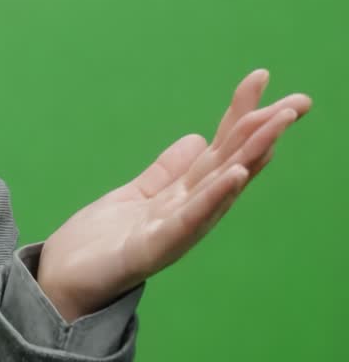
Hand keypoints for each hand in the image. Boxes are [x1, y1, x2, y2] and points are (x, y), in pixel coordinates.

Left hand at [36, 69, 311, 321]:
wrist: (63, 282)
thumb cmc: (98, 245)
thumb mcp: (134, 197)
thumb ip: (165, 172)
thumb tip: (196, 139)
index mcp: (182, 197)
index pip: (218, 150)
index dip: (240, 116)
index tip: (261, 79)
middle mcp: (188, 212)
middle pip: (230, 164)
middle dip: (263, 132)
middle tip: (298, 100)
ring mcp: (174, 230)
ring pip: (220, 187)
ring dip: (250, 155)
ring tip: (276, 125)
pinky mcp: (153, 248)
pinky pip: (189, 219)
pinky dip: (214, 197)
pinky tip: (235, 175)